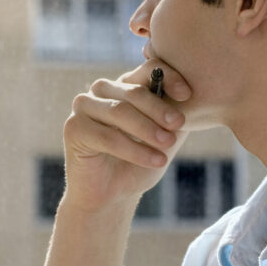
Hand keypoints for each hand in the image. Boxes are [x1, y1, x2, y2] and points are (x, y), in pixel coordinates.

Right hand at [61, 60, 190, 212]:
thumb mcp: (165, 136)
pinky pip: (107, 136)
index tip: (188, 96)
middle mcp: (102, 90)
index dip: (170, 77)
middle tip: (179, 124)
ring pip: (120, 112)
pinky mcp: (73, 128)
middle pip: (134, 90)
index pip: (149, 69)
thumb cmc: (140, 163)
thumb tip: (193, 98)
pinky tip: (156, 161)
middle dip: (159, 108)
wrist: (113, 196)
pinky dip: (134, 150)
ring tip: (168, 145)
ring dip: (147, 129)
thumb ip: (176, 116)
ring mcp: (84, 106)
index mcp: (126, 85)